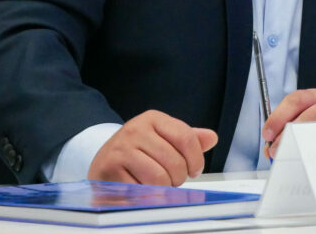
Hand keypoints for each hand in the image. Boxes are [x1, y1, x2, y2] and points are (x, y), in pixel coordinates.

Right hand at [88, 110, 217, 185]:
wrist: (103, 158)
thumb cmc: (139, 150)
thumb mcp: (163, 138)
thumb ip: (188, 140)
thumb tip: (212, 138)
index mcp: (153, 118)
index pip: (186, 138)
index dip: (196, 159)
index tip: (194, 170)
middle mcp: (135, 130)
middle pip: (174, 162)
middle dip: (178, 178)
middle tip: (173, 180)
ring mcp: (120, 149)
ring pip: (158, 178)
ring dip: (164, 189)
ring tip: (159, 186)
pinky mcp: (109, 170)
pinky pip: (140, 191)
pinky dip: (146, 196)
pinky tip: (142, 189)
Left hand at [262, 89, 315, 158]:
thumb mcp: (303, 115)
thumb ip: (283, 129)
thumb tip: (269, 150)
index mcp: (314, 96)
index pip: (294, 101)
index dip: (278, 118)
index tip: (268, 134)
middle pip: (310, 116)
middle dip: (289, 135)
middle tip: (277, 150)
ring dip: (305, 147)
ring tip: (293, 158)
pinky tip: (312, 162)